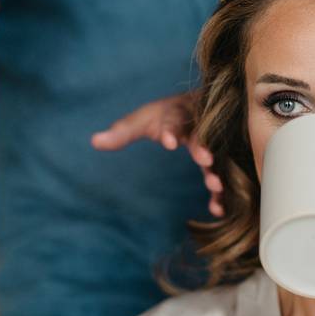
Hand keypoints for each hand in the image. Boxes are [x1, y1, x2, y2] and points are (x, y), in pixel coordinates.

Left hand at [91, 91, 223, 216]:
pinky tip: (218, 210)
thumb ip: (122, 132)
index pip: (172, 121)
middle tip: (206, 161)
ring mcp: (210, 142)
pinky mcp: (216, 159)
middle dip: (202, 148)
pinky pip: (220, 173)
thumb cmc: (164, 115)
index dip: (170, 131)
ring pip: (214, 155)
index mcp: (176, 114)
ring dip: (215, 171)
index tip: (169, 142)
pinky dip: (219, 191)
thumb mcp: (142, 120)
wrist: (197, 105)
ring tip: (217, 187)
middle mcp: (197, 126)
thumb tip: (94, 142)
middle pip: (200, 135)